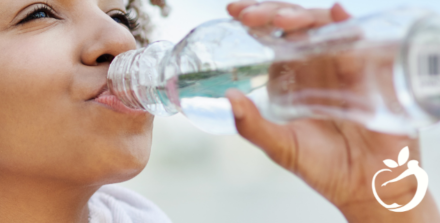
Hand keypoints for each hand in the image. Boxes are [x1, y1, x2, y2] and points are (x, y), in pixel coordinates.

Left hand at [225, 1, 439, 221]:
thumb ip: (251, 125)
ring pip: (324, 26)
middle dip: (273, 12)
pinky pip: (361, 40)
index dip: (256, 18)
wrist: (368, 186)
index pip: (273, 37)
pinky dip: (347, 24)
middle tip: (251, 15)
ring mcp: (345, 65)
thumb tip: (226, 98)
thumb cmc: (324, 166)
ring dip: (303, 17)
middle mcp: (318, 65)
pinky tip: (335, 16)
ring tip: (282, 22)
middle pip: (296, 24)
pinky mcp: (370, 72)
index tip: (234, 11)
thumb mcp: (280, 146)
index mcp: (293, 76)